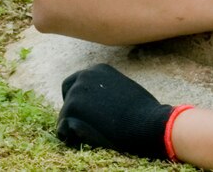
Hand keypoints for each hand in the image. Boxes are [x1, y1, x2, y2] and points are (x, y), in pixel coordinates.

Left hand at [56, 64, 186, 160]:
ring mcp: (76, 92)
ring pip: (66, 113)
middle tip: (84, 125)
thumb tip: (98, 103)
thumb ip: (107, 90)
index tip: (87, 112)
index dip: (80, 98)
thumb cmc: (144, 113)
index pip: (78, 81)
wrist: (149, 123)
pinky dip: (71, 138)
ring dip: (76, 126)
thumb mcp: (124, 91)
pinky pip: (63, 128)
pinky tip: (87, 143)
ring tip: (96, 136)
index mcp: (98, 70)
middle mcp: (84, 76)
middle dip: (72, 108)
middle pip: (67, 93)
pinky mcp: (71, 109)